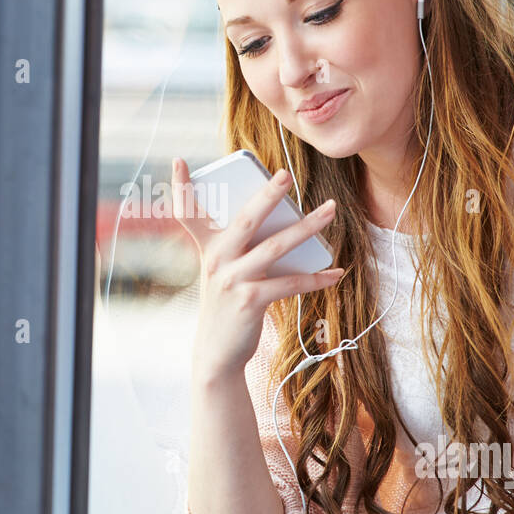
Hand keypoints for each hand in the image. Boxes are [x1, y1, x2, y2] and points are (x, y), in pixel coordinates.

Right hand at [171, 156, 343, 378]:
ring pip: (276, 246)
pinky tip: (335, 272)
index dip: (180, 186)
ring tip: (329, 211)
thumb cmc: (228, 306)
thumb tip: (288, 227)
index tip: (178, 160)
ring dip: (308, 227)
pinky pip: (290, 282)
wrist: (217, 353)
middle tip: (286, 174)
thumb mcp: (226, 274)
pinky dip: (317, 278)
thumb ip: (245, 249)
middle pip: (246, 219)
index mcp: (208, 249)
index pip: (187, 213)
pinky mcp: (251, 300)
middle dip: (268, 194)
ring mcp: (233, 280)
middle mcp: (216, 260)